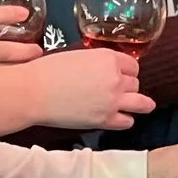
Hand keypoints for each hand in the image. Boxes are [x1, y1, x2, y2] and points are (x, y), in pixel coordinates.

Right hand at [25, 48, 151, 130]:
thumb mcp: (78, 56)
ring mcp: (113, 101)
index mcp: (108, 58)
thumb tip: (105, 70)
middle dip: (127, 86)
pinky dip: (125, 119)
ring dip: (141, 104)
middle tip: (116, 90)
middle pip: (135, 83)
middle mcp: (115, 79)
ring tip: (144, 106)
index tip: (121, 75)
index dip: (127, 71)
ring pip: (141, 102)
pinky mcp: (105, 120)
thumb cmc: (48, 70)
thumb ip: (97, 62)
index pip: (132, 65)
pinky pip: (127, 121)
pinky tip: (121, 118)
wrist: (34, 92)